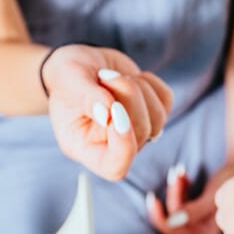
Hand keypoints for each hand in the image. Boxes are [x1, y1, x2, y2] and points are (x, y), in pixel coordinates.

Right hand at [43, 44, 172, 180]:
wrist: (80, 65)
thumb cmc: (67, 77)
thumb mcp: (68, 81)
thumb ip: (87, 98)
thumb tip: (107, 113)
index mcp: (87, 149)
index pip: (116, 168)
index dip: (124, 143)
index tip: (114, 108)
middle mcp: (115, 146)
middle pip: (142, 132)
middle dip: (128, 96)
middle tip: (104, 75)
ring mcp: (137, 132)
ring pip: (158, 117)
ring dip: (138, 88)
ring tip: (112, 75)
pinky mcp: (151, 113)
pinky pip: (166, 100)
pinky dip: (150, 83)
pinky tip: (130, 76)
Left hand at [146, 163, 233, 233]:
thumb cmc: (230, 182)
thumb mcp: (212, 197)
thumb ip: (193, 211)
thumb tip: (171, 222)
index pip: (174, 232)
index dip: (161, 218)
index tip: (154, 198)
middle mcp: (200, 232)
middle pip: (172, 221)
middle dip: (171, 197)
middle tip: (173, 175)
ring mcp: (197, 222)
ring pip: (174, 209)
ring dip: (175, 189)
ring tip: (179, 171)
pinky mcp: (195, 211)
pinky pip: (179, 202)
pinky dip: (179, 188)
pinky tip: (183, 174)